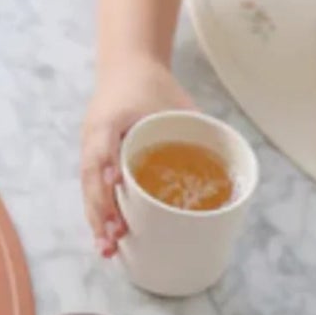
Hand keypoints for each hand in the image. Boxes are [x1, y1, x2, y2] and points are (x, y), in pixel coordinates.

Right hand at [81, 57, 192, 258]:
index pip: (103, 143)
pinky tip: (106, 238)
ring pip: (88, 189)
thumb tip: (227, 161)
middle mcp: (94, 135)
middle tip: (116, 235)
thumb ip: (195, 126)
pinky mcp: (94, 159)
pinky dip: (98, 214)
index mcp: (111, 117)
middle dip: (101, 207)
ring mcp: (90, 148)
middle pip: (90, 176)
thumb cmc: (150, 84)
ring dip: (97, 219)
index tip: (115, 184)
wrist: (126, 66)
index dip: (106, 164)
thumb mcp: (174, 100)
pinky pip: (92, 190)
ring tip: (107, 249)